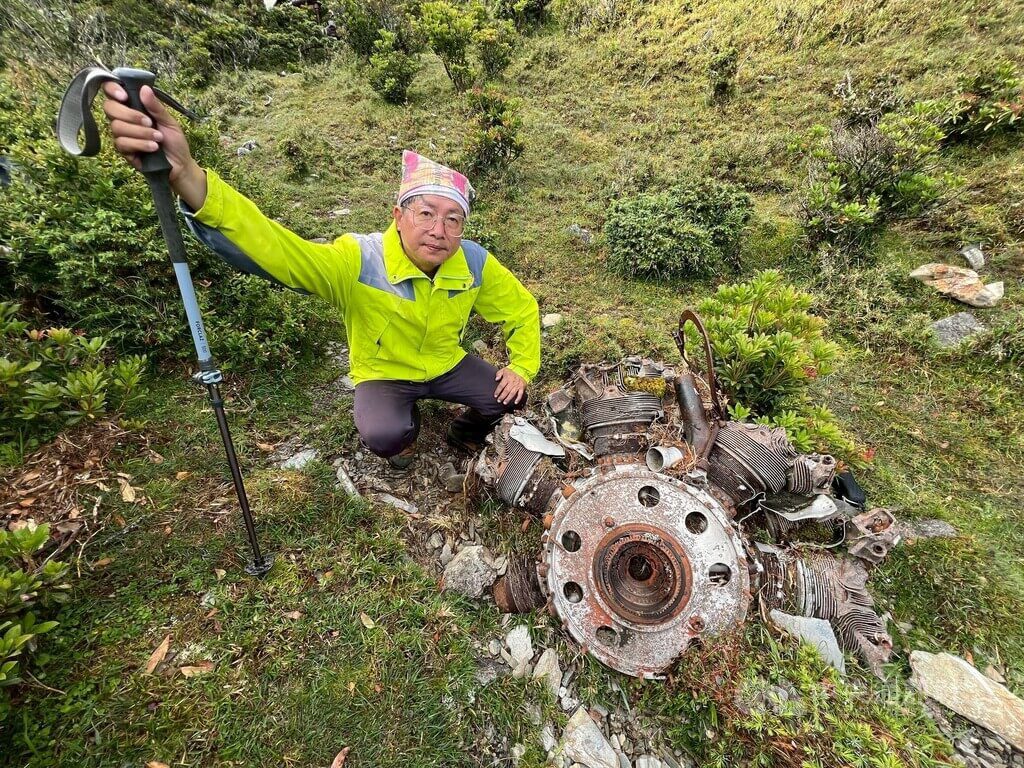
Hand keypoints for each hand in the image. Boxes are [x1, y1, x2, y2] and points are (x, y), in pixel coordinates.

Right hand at [101, 82, 206, 207]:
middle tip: (149, 122)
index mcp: (133, 107)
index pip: (111, 92)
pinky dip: (140, 144)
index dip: (112, 89)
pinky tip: (153, 147)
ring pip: (117, 127)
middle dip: (129, 114)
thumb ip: (156, 107)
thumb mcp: (169, 122)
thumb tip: (145, 88)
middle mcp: (124, 119)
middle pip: (109, 108)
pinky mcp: (124, 151)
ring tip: (158, 138)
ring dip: (140, 132)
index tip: (125, 96)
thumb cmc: (174, 141)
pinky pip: (122, 143)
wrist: (180, 165)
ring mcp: (122, 135)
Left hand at [494, 367, 525, 405]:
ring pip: (512, 393)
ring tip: (504, 403)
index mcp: (507, 378)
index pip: (501, 386)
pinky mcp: (522, 387)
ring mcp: (517, 385)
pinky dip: (518, 399)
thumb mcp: (504, 370)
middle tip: (499, 401)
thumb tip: (496, 379)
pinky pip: (520, 394)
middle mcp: (512, 382)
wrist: (522, 370)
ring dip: (508, 399)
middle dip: (502, 396)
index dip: (498, 391)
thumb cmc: (512, 371)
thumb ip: (499, 374)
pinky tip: (515, 403)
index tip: (495, 396)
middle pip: (506, 391)